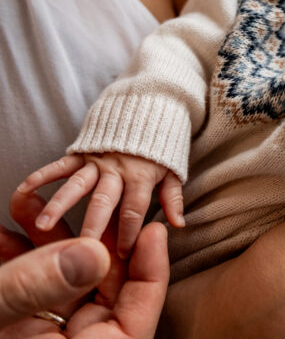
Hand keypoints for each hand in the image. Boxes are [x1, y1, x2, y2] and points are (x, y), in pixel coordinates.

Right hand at [0, 192, 168, 338]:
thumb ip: (33, 290)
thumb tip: (91, 254)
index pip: (136, 320)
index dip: (151, 272)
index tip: (154, 230)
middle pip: (101, 292)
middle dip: (93, 243)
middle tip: (90, 204)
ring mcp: (34, 337)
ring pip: (61, 284)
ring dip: (48, 242)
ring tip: (30, 205)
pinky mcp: (12, 326)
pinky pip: (27, 290)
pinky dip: (19, 257)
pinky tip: (5, 232)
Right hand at [17, 153, 183, 257]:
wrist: (150, 108)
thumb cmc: (162, 146)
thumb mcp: (173, 171)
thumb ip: (172, 198)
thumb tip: (178, 224)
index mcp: (142, 177)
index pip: (134, 210)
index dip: (128, 233)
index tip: (121, 256)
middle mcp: (118, 170)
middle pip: (104, 202)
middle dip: (92, 226)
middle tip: (80, 249)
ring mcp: (98, 160)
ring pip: (77, 185)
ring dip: (59, 204)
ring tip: (44, 224)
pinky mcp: (83, 151)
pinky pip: (62, 164)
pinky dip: (44, 174)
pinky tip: (26, 188)